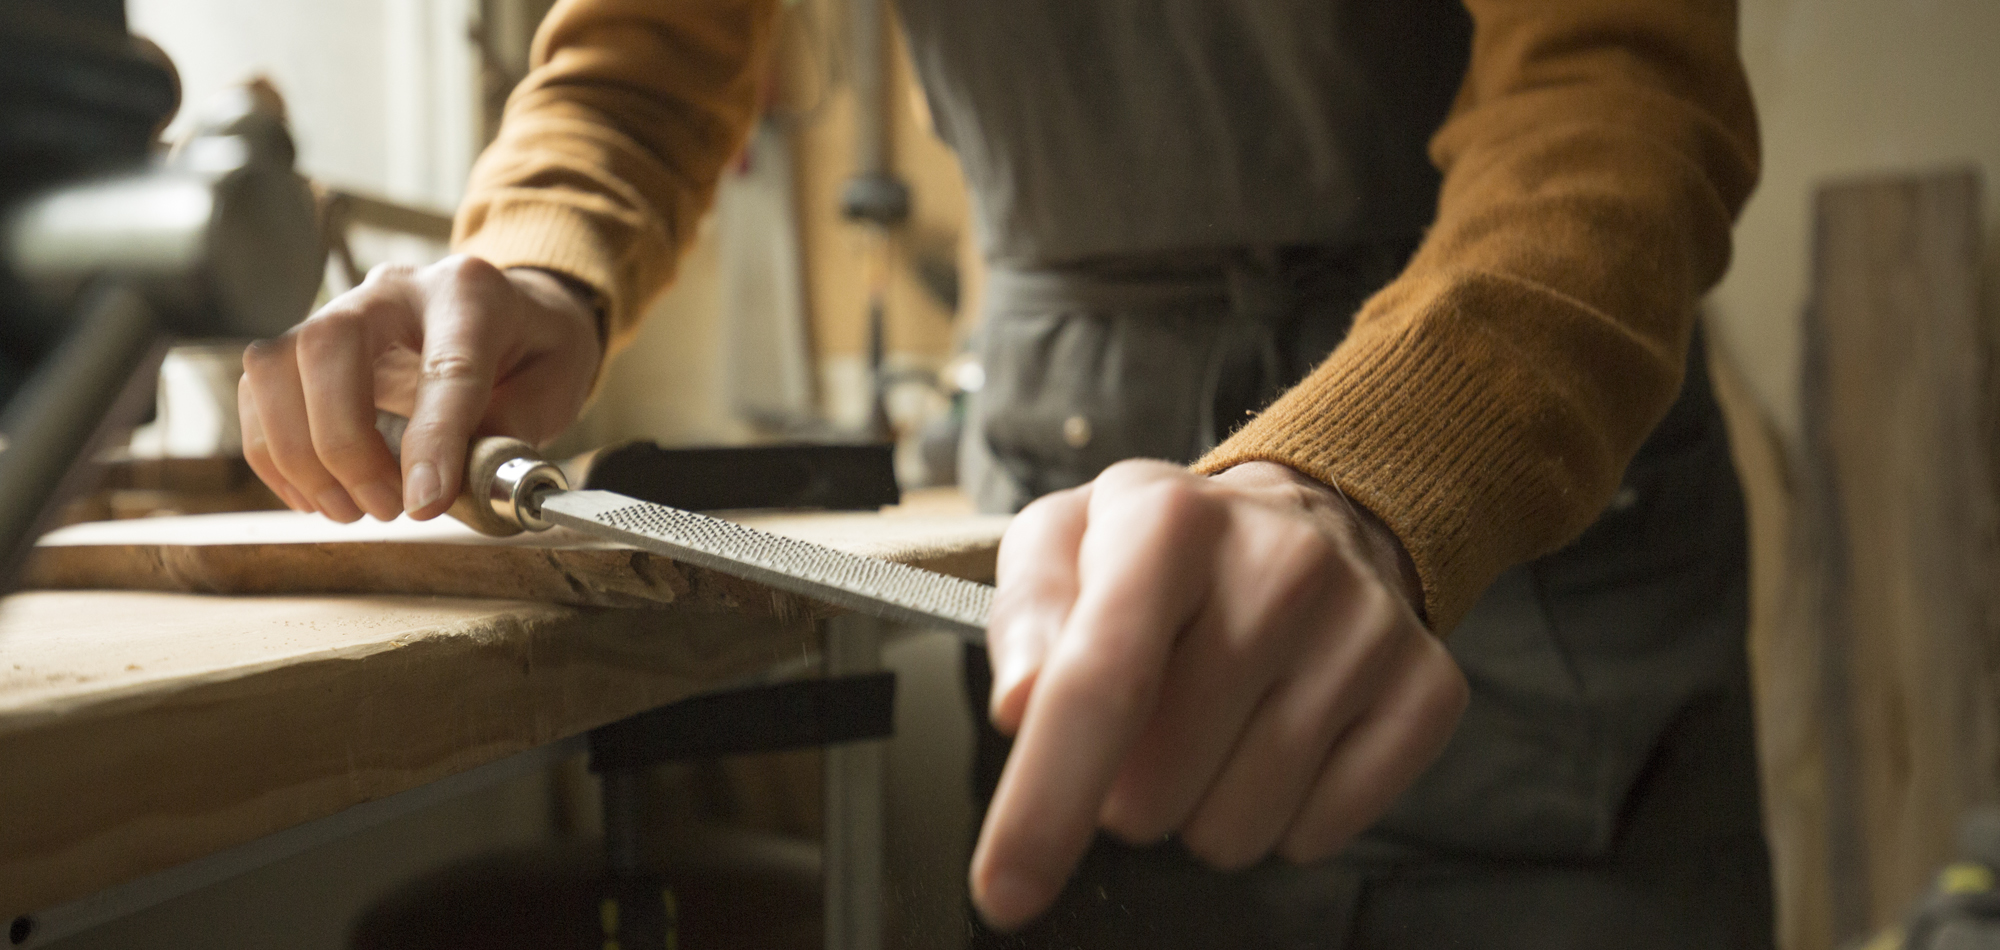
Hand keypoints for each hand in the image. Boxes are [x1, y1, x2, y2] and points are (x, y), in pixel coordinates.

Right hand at [239, 256, 600, 521]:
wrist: (514, 314)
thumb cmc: (534, 350)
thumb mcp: (556, 386)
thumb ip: (512, 430)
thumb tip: (450, 484)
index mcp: (472, 294)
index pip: (447, 366)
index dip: (432, 440)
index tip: (423, 504)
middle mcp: (395, 290)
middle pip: (329, 345)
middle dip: (343, 442)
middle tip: (386, 508)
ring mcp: (341, 311)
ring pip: (277, 365)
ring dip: (300, 453)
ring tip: (353, 509)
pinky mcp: (306, 344)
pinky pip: (260, 392)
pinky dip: (275, 455)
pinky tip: (318, 496)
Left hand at [969, 459, 1467, 929]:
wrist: (1311, 518)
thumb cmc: (1165, 551)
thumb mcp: (1064, 542)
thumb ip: (1025, 617)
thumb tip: (1019, 704)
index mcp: (1172, 522)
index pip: (1102, 684)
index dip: (1044, 803)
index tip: (1005, 890)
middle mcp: (1281, 566)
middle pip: (1156, 787)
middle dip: (1124, 789)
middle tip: (1148, 721)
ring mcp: (1365, 630)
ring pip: (1237, 828)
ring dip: (1201, 805)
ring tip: (1215, 723)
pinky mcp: (1427, 690)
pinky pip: (1319, 833)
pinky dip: (1282, 815)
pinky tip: (1277, 735)